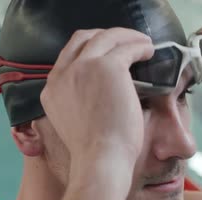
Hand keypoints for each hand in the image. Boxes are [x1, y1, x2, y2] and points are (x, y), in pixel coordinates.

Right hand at [40, 28, 153, 164]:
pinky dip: (139, 46)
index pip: (69, 54)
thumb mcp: (75, 124)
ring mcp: (85, 67)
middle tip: (127, 42)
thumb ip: (79, 103)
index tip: (108, 51)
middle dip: (107, 36)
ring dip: (128, 37)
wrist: (100, 160)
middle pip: (84, 38)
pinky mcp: (108, 68)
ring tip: (143, 44)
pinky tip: (149, 51)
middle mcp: (64, 73)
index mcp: (52, 88)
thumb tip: (101, 94)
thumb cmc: (96, 153)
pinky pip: (127, 48)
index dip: (90, 48)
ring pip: (107, 37)